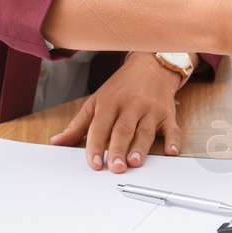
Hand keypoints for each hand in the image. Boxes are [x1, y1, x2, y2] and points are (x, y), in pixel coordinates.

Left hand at [49, 53, 185, 171]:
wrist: (150, 65)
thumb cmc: (121, 87)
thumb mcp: (96, 101)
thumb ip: (78, 125)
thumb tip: (57, 142)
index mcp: (109, 102)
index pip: (100, 126)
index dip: (96, 145)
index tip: (94, 162)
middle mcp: (130, 105)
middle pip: (124, 129)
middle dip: (119, 148)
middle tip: (116, 167)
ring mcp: (150, 109)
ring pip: (145, 130)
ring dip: (141, 147)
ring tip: (135, 161)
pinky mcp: (167, 113)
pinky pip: (172, 128)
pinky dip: (174, 140)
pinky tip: (171, 150)